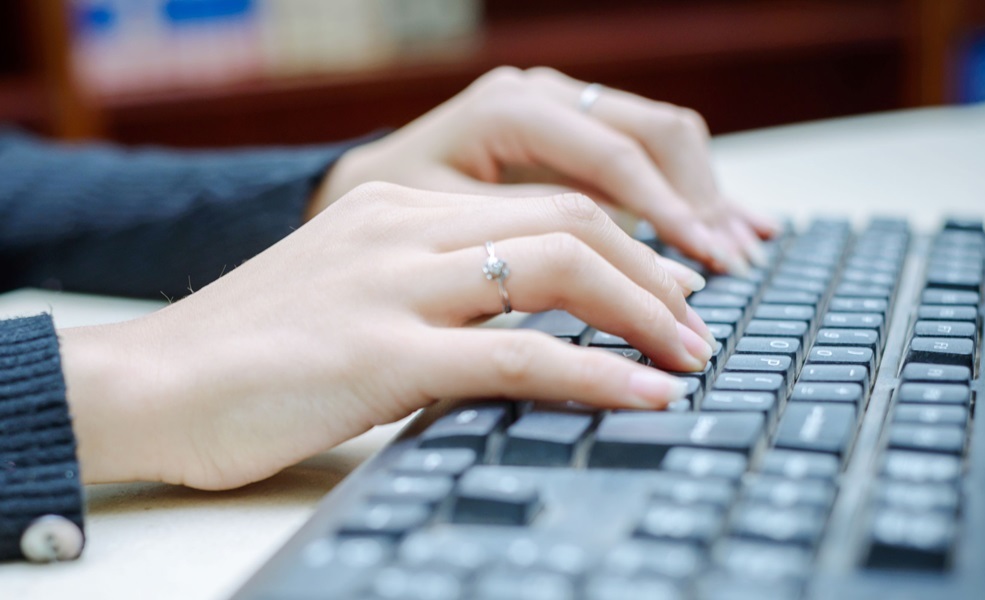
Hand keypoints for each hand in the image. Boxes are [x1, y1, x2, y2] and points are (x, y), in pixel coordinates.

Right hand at [60, 184, 714, 489]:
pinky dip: (597, 375)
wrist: (150, 383)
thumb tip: (521, 326)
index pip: (545, 203)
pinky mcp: (380, 355)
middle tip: (698, 322)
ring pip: (558, 269)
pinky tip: (643, 397)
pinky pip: (516, 356)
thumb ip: (430, 291)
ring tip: (690, 356)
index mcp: (400, 207)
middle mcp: (404, 229)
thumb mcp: (351, 292)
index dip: (627, 243)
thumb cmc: (248, 349)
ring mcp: (393, 287)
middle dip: (654, 271)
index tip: (667, 288)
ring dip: (645, 312)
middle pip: (570, 221)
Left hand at [315, 67, 779, 275]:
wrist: (359, 196)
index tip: (702, 267)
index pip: (612, 157)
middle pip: (654, 133)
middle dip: (699, 202)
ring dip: (704, 194)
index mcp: (511, 108)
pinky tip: (725, 223)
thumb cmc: (390, 215)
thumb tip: (608, 268)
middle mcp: (543, 93)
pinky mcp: (573, 133)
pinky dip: (686, 190)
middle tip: (730, 268)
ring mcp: (562, 106)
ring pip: (662, 136)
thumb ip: (528, 237)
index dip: (666, 213)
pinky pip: (647, 150)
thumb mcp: (447, 226)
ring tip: (741, 251)